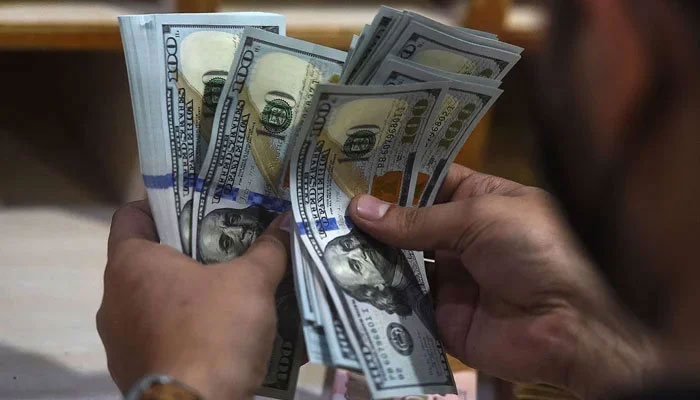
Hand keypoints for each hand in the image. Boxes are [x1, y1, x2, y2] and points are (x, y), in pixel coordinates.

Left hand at [97, 201, 289, 399]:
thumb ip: (269, 249)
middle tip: (224, 246)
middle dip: (185, 252)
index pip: (131, 215)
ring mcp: (118, 339)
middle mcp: (112, 298)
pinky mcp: (131, 371)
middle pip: (146, 260)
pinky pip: (157, 337)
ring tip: (226, 292)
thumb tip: (286, 221)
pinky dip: (182, 331)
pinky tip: (217, 335)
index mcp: (130, 264)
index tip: (195, 207)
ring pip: (151, 301)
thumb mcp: (251, 284)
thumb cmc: (214, 332)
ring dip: (184, 294)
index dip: (161, 204)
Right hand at [348, 165, 658, 398]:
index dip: (394, 175)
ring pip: (399, 261)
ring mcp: (448, 277)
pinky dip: (374, 292)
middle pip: (408, 223)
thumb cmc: (535, 251)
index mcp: (480, 201)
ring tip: (320, 236)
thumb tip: (360, 208)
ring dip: (366, 253)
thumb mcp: (480, 219)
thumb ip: (418, 219)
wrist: (569, 326)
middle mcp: (461, 237)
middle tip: (321, 205)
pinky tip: (339, 277)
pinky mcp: (438, 314)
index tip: (350, 167)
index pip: (429, 181)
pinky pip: (402, 301)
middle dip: (372, 216)